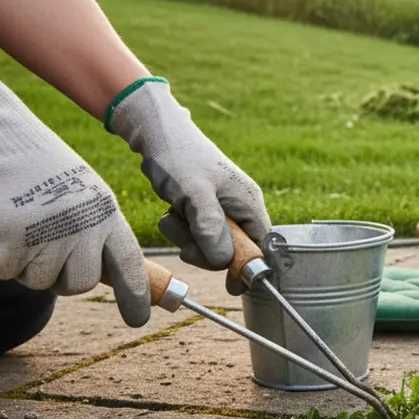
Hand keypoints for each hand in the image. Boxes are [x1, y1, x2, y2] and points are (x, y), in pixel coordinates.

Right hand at [0, 59, 151, 325]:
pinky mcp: (10, 240)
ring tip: (18, 222)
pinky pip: (1, 271)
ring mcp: (48, 235)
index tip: (139, 320)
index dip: (136, 296)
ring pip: (37, 282)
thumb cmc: (38, 166)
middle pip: (77, 285)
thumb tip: (104, 277)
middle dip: (59, 277)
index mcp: (105, 213)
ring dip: (22, 263)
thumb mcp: (82, 193)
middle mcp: (83, 227)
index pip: (130, 265)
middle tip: (42, 246)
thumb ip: (95, 232)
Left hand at [106, 78, 270, 294]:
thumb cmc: (179, 156)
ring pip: (211, 245)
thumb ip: (210, 226)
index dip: (249, 268)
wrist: (156, 132)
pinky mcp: (203, 208)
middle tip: (186, 242)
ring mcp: (221, 208)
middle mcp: (240, 207)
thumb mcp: (193, 193)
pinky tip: (172, 210)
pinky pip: (196, 234)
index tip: (231, 287)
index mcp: (249, 202)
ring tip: (174, 215)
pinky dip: (180, 229)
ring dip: (189, 238)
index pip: (262, 246)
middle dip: (207, 252)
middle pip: (234, 251)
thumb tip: (224, 260)